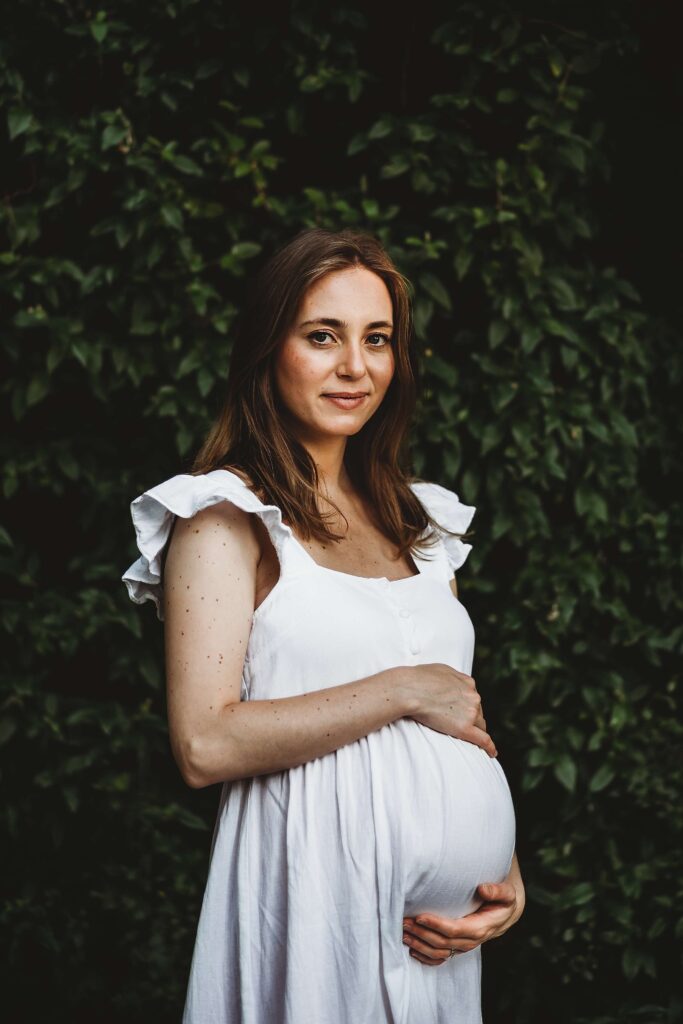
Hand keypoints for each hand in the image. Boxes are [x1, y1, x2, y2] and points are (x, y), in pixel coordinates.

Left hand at [402, 859, 524, 965]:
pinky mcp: (458, 947)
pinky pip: (441, 958)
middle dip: (422, 933)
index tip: (420, 916)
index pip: (456, 929)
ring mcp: (464, 946)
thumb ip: (498, 891)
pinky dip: (426, 957)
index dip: (437, 925)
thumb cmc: (504, 900)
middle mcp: (471, 940)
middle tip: (404, 922)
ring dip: (420, 945)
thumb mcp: (508, 894)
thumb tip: (483, 889)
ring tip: (403, 933)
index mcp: (482, 927)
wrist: (505, 913)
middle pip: (444, 942)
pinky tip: (412, 950)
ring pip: (440, 952)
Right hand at [403, 663, 497, 757]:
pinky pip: (483, 740)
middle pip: (478, 712)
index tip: (462, 713)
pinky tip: (491, 753)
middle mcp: (473, 696)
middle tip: (458, 725)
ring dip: (475, 731)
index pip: (473, 699)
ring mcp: (471, 712)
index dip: (468, 707)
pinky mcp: (464, 728)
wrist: (410, 690)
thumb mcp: (440, 669)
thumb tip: (453, 684)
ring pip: (480, 726)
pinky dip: (489, 748)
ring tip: (469, 740)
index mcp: (468, 683)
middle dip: (471, 718)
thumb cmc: (419, 678)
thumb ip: (453, 678)